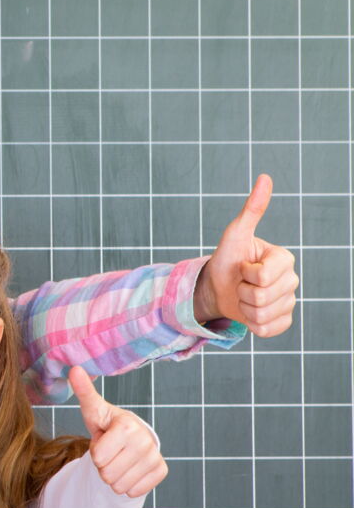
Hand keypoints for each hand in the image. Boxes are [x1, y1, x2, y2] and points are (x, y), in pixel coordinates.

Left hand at [71, 368, 168, 497]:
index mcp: (128, 426)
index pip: (98, 457)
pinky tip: (129, 469)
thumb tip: (74, 369)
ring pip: (119, 486)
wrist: (131, 438)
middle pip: (107, 474)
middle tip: (111, 452)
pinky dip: (127, 484)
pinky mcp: (161, 471)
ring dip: (114, 476)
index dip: (96, 452)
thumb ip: (84, 392)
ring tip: (118, 459)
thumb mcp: (93, 410)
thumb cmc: (107, 424)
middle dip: (103, 466)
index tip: (103, 441)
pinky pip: (133, 491)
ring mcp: (155, 457)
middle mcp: (146, 441)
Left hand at [195, 174, 298, 336]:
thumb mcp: (235, 234)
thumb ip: (252, 209)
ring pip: (263, 315)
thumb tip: (264, 177)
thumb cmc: (226, 258)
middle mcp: (291, 280)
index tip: (243, 266)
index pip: (265, 277)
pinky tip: (249, 311)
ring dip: (244, 308)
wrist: (216, 287)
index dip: (246, 274)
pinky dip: (252, 324)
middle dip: (242, 292)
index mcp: (285, 259)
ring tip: (243, 295)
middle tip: (240, 282)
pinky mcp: (282, 321)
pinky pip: (268, 330)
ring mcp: (288, 301)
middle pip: (264, 297)